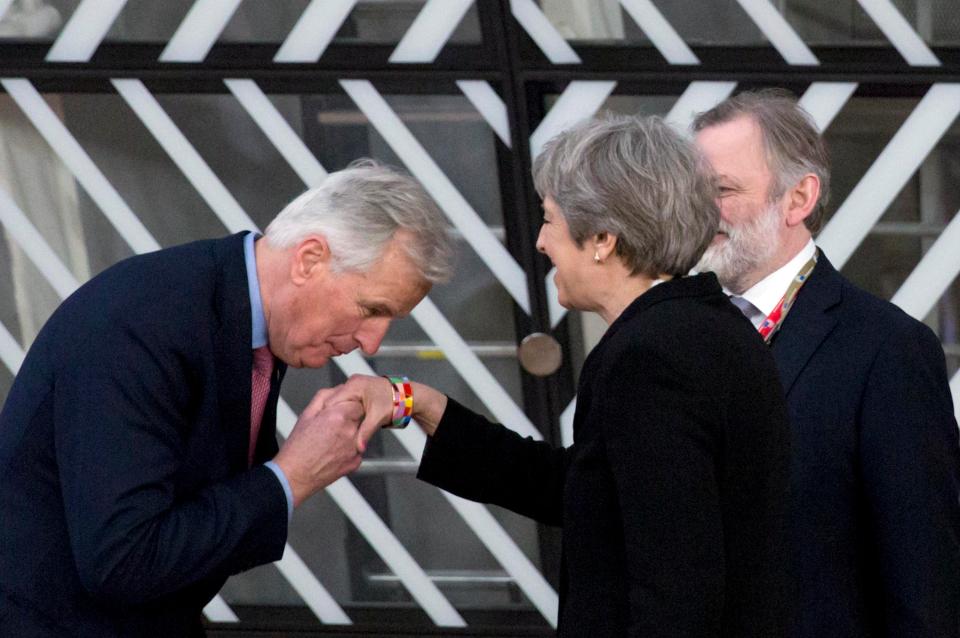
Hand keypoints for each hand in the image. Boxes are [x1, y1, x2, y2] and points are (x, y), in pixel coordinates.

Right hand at [272, 390, 363, 506]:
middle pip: (360, 418)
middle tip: (333, 428)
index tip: (340, 411)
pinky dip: (349, 450)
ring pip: (360, 434)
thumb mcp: (306, 415)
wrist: (295, 476)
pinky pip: (357, 450)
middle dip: (350, 419)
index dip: (348, 406)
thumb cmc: (297, 447)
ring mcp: (354, 448)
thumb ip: (325, 397)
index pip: (357, 403)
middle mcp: (349, 431)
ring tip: (331, 442)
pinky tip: (333, 452)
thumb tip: (338, 389)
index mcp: (337, 416)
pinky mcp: (355, 462)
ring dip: (350, 435)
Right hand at [322, 375, 394, 452]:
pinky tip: (335, 424)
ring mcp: (352, 385)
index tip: (321, 431)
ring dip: (331, 414)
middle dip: (326, 416)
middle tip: (322, 432)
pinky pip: (341, 401)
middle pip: (330, 401)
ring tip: (327, 430)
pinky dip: (338, 412)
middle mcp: (351, 383)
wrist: (404, 395)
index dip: (325, 416)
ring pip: (335, 401)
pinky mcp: (354, 391)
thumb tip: (359, 448)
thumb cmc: (394, 402)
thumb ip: (366, 432)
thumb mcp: (378, 418)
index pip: (331, 401)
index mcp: (354, 386)